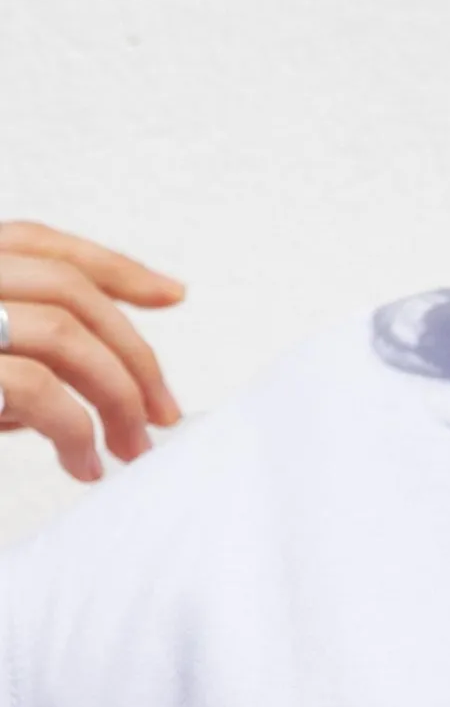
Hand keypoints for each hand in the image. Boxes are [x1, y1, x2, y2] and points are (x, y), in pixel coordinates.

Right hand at [0, 221, 184, 481]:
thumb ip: (20, 351)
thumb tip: (105, 382)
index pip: (40, 243)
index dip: (114, 268)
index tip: (172, 295)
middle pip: (68, 292)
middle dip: (131, 353)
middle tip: (163, 412)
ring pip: (65, 335)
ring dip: (115, 396)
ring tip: (130, 447)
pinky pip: (36, 388)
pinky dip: (75, 430)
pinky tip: (85, 463)